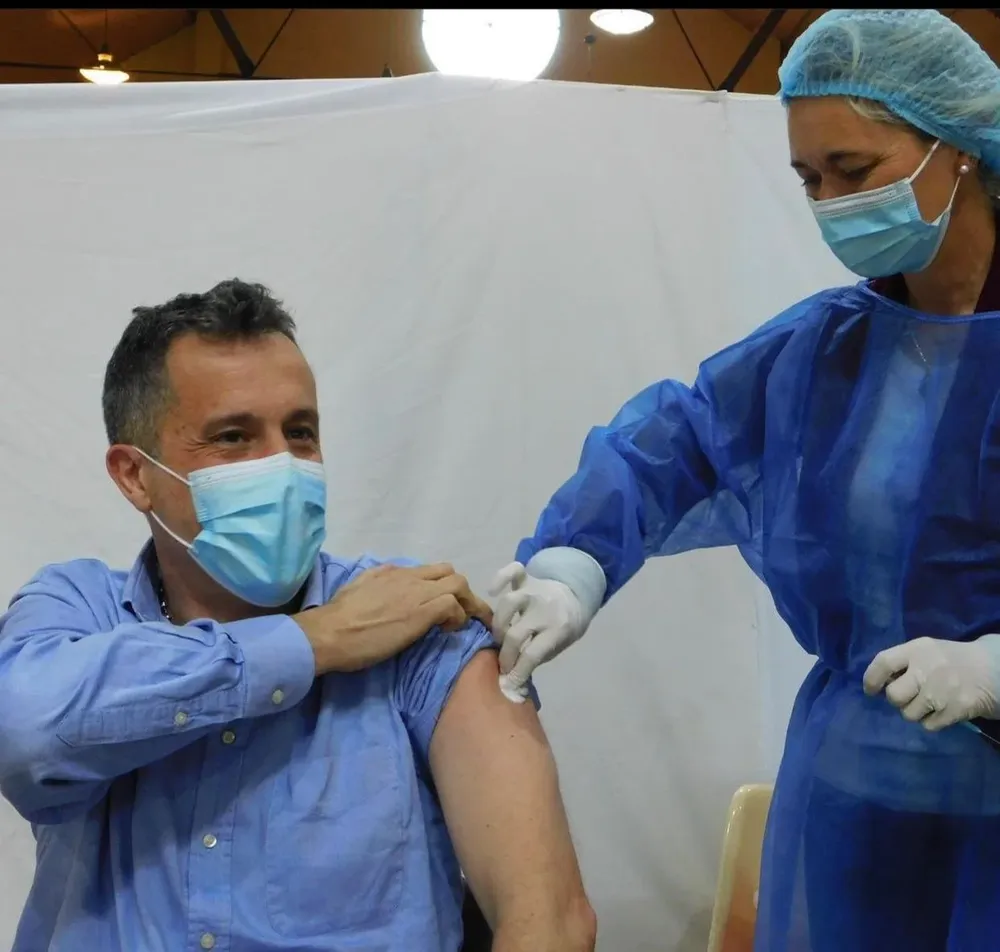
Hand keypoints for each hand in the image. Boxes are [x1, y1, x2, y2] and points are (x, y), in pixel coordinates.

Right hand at [296, 562, 492, 673]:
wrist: (329, 632)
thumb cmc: (338, 617)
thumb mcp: (359, 586)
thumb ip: (378, 580)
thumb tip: (391, 580)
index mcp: (394, 572)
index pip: (431, 570)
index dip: (444, 586)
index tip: (447, 604)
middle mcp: (409, 578)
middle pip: (451, 573)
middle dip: (463, 593)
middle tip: (465, 614)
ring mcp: (417, 594)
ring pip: (458, 585)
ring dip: (467, 604)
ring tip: (465, 623)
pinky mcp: (421, 613)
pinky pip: (452, 605)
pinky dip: (458, 617)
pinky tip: (448, 631)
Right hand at [488, 562, 588, 690]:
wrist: (575, 597)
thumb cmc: (562, 628)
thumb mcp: (557, 647)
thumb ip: (536, 658)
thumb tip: (511, 680)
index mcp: (558, 630)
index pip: (533, 654)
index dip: (518, 671)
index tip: (508, 683)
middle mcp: (545, 610)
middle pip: (517, 634)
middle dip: (505, 655)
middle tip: (502, 664)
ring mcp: (534, 591)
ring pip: (509, 603)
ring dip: (498, 623)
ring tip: (498, 636)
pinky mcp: (527, 578)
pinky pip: (513, 571)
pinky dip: (500, 577)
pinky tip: (492, 591)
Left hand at [863, 635, 999, 729]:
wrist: (994, 670)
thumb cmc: (952, 660)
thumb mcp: (927, 651)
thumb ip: (903, 663)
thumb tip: (878, 684)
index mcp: (918, 649)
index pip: (883, 662)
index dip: (871, 679)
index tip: (870, 690)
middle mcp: (927, 669)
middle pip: (893, 695)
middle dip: (896, 700)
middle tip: (906, 697)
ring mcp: (941, 691)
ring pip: (908, 714)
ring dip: (915, 712)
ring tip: (928, 703)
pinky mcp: (955, 710)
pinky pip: (928, 725)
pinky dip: (932, 721)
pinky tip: (942, 711)